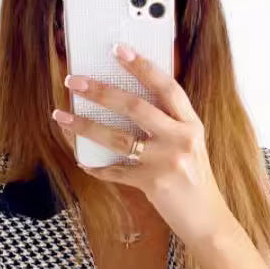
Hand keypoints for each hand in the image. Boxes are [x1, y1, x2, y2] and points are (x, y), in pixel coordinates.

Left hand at [52, 41, 229, 244]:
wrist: (207, 220)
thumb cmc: (194, 180)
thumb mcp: (191, 145)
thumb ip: (170, 124)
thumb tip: (127, 101)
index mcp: (191, 124)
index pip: (166, 87)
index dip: (142, 65)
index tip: (118, 49)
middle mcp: (180, 139)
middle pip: (135, 106)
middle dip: (100, 91)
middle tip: (74, 82)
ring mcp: (165, 162)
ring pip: (117, 137)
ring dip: (85, 126)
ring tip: (62, 117)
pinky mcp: (152, 184)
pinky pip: (115, 171)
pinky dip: (96, 166)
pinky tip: (83, 159)